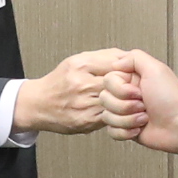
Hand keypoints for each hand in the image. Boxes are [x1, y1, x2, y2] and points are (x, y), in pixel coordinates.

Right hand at [17, 48, 131, 136]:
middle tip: (139, 92)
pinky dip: (119, 117)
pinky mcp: (86, 121)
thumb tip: (128, 56)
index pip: (117, 65)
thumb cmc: (60, 82)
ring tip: (135, 104)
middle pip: (119, 85)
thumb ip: (104, 57)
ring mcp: (83, 104)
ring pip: (118, 103)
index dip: (130, 70)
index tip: (134, 74)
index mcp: (82, 65)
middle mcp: (81, 84)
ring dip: (129, 105)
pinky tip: (121, 114)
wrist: (38, 104)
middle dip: (132, 89)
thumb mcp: (78, 60)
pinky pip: (110, 118)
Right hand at [116, 49, 177, 154]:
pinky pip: (111, 131)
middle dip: (125, 105)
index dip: (120, 89)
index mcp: (132, 79)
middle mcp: (127, 94)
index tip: (138, 92)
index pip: (108, 80)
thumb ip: (134, 57)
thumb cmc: (171, 99)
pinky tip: (139, 128)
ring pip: (107, 115)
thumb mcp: (156, 69)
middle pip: (105, 98)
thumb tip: (116, 62)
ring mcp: (125, 112)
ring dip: (128, 119)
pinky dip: (125, 132)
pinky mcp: (125, 128)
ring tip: (144, 118)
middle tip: (143, 105)